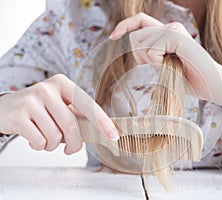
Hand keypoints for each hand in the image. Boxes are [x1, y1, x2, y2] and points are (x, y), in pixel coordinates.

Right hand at [0, 74, 118, 154]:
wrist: (4, 108)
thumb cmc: (38, 109)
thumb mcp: (58, 105)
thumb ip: (77, 115)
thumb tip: (103, 130)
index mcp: (63, 84)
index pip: (88, 104)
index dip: (102, 121)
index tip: (113, 136)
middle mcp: (47, 89)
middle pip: (71, 125)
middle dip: (74, 144)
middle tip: (71, 149)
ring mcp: (32, 100)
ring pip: (55, 136)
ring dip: (53, 145)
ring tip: (45, 138)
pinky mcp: (18, 115)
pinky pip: (39, 141)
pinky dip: (39, 146)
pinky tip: (33, 137)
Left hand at [109, 12, 219, 100]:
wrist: (212, 84)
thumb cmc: (190, 79)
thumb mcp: (165, 67)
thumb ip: (152, 56)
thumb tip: (136, 50)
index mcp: (166, 33)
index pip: (139, 21)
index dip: (124, 25)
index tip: (113, 36)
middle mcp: (169, 27)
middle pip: (134, 36)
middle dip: (139, 56)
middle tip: (159, 66)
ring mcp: (173, 30)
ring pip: (140, 43)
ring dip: (150, 61)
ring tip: (170, 66)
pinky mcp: (176, 36)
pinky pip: (152, 49)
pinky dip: (157, 62)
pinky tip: (173, 64)